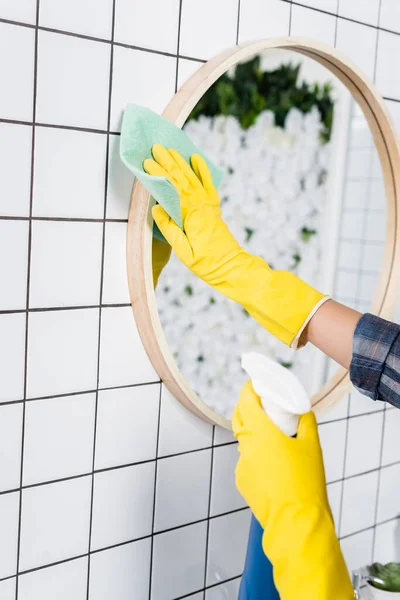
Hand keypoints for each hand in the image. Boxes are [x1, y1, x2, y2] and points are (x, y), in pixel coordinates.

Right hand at [144, 145, 326, 346]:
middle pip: (182, 179)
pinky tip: (196, 158)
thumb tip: (157, 209)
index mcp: (191, 215)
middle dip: (168, 162)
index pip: (173, 189)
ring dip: (181, 162)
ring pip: (193, 178)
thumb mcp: (183, 252)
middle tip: (155, 147)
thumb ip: (170, 229)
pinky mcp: (214, 208)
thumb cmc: (205, 263)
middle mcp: (201, 206)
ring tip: (170, 148)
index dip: (160, 175)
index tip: (147, 163)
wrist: (231, 267)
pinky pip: (208, 185)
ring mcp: (209, 205)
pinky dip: (202, 170)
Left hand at [233, 381, 353, 599]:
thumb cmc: (306, 482)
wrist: (297, 522)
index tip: (256, 383)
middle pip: (240, 418)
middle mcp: (245, 446)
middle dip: (248, 407)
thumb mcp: (312, 446)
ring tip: (277, 439)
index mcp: (259, 432)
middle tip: (264, 404)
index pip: (245, 400)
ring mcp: (241, 465)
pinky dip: (258, 457)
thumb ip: (306, 422)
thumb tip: (303, 410)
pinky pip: (248, 461)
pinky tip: (276, 466)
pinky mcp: (242, 481)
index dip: (249, 388)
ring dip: (256, 434)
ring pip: (245, 441)